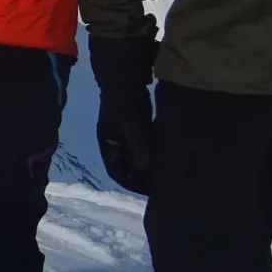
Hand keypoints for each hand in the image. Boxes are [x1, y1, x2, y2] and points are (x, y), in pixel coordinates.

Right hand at [87, 31, 157, 193]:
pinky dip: (148, 155)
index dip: (131, 184)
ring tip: (163, 174)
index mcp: (107, 145)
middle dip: (140, 179)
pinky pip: (139, 148)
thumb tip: (144, 170)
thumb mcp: (133, 125)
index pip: (117, 172)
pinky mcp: (130, 129)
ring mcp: (120, 136)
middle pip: (125, 168)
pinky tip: (163, 157)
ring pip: (132, 158)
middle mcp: (112, 144)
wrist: (124, 79)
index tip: (149, 191)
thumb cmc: (126, 103)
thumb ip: (139, 146)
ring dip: (144, 168)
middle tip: (159, 186)